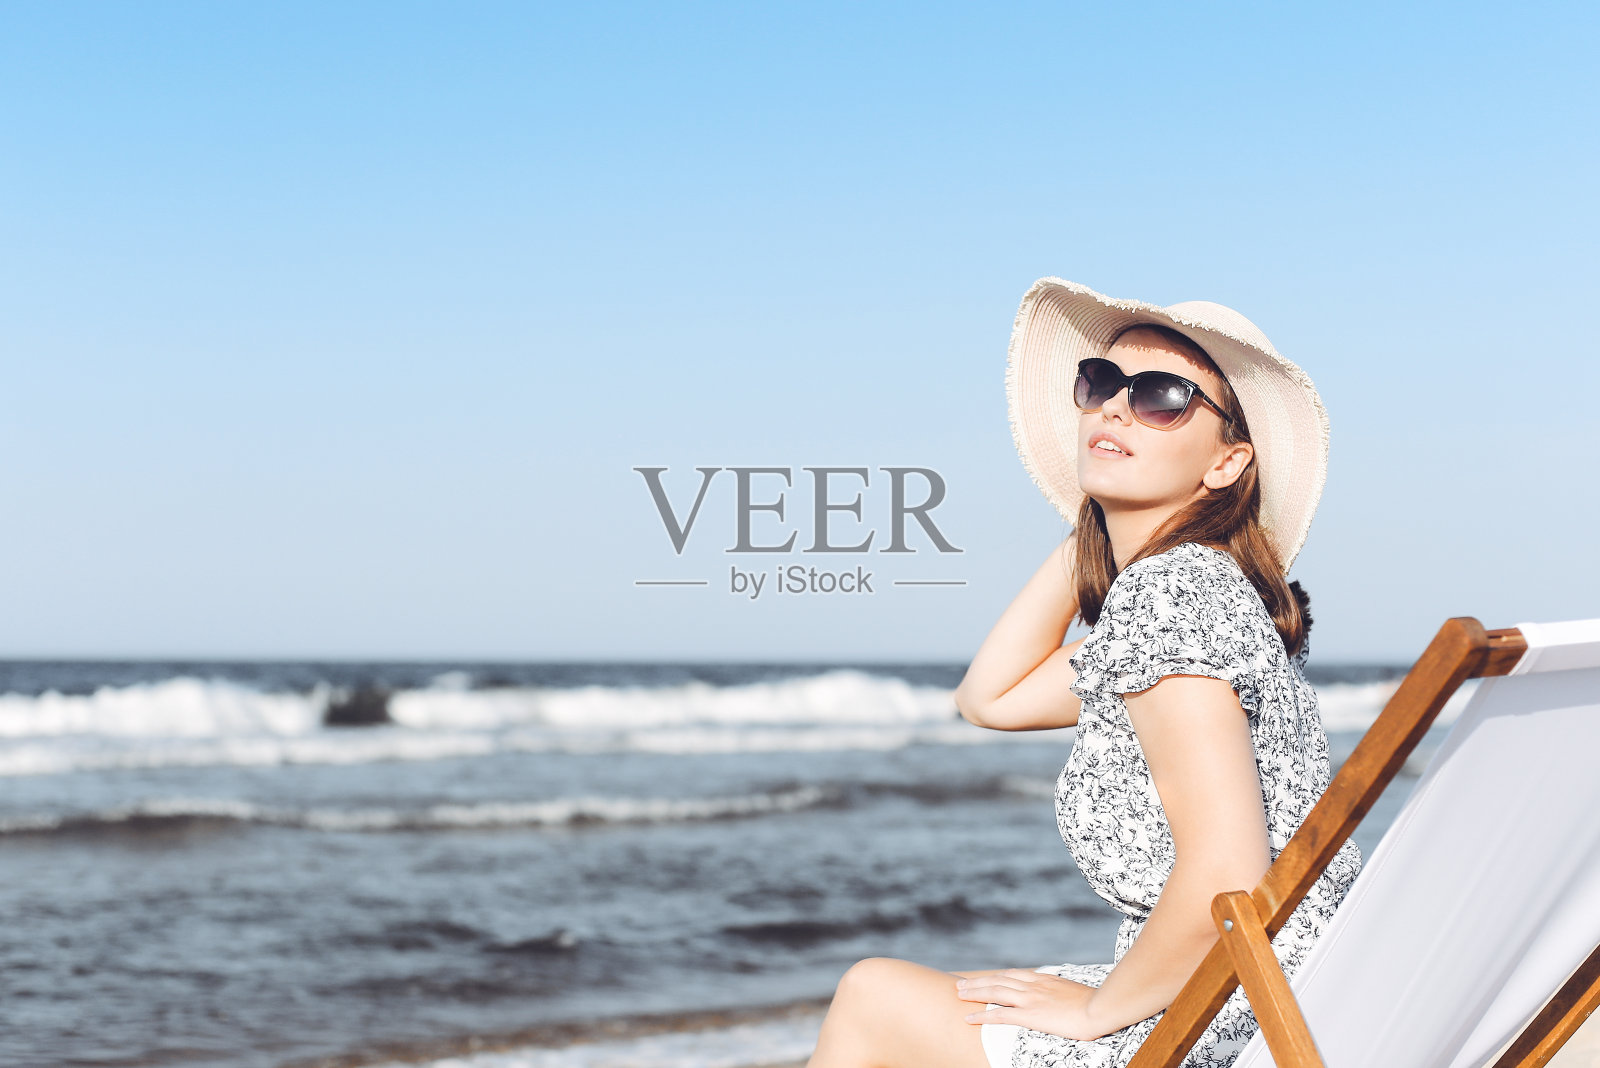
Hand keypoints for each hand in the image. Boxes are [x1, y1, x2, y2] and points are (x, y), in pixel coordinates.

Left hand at [954, 969, 1107, 1040]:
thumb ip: (1061, 991)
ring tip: (958, 994)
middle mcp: (1033, 985)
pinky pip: (1000, 1014)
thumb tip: (1059, 995)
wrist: (1100, 1008)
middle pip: (998, 980)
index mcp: (1044, 979)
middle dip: (978, 982)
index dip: (996, 977)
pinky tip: (969, 1017)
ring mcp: (1030, 999)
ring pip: (994, 992)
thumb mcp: (1075, 991)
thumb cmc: (1095, 1003)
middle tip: (961, 984)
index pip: (1013, 975)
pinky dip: (982, 1015)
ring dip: (974, 992)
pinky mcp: (1030, 1014)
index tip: (985, 978)